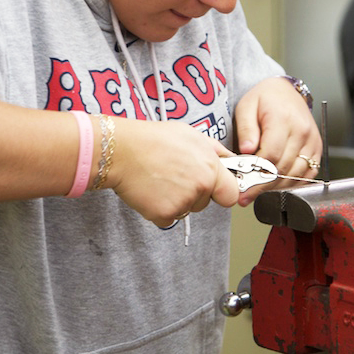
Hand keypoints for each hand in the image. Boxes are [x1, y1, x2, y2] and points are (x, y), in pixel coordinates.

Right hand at [106, 119, 239, 227]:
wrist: (121, 150)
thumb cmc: (153, 139)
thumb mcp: (192, 135)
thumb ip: (215, 151)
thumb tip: (231, 160)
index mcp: (210, 167)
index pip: (231, 194)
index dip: (222, 192)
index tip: (214, 189)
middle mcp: (200, 186)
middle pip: (205, 203)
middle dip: (194, 194)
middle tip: (173, 176)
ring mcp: (182, 202)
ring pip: (186, 210)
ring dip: (176, 201)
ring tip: (160, 179)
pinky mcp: (164, 214)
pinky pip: (168, 218)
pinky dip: (159, 209)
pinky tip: (150, 190)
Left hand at [234, 76, 322, 205]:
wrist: (285, 92)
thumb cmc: (264, 99)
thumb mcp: (246, 107)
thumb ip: (246, 129)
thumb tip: (246, 150)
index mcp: (283, 119)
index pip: (271, 155)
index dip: (256, 173)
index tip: (242, 184)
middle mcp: (302, 131)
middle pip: (283, 168)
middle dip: (262, 185)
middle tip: (246, 195)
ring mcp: (312, 141)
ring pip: (296, 175)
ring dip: (276, 187)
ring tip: (258, 193)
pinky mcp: (317, 149)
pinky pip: (307, 174)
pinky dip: (292, 183)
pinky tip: (276, 186)